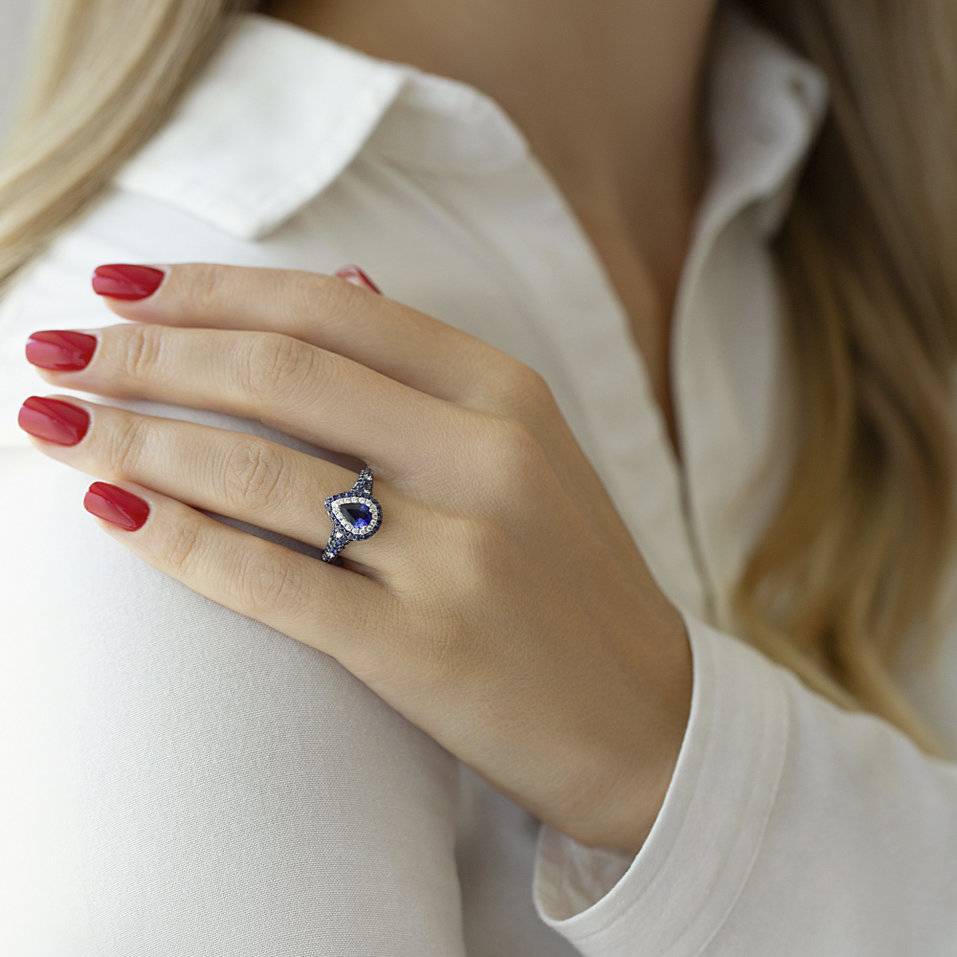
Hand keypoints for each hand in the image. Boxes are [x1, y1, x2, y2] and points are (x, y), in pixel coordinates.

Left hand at [19, 262, 691, 852]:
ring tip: (52, 423)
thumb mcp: (530, 449)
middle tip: (58, 348)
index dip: (212, 288)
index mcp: (510, 395)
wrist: (647, 720)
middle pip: (283, 376)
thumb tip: (341, 271)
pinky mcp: (422, 650)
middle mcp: (486, 459)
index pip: (333, 310)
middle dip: (150, 352)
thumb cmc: (573, 581)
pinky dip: (178, 541)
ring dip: (136, 439)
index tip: (121, 282)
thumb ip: (430, 370)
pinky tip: (109, 512)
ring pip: (262, 473)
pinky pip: (273, 580)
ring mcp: (458, 556)